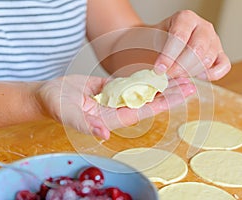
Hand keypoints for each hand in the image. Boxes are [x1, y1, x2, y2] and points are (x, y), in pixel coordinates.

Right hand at [36, 75, 194, 139]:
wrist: (50, 96)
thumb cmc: (57, 107)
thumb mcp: (69, 115)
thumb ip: (86, 125)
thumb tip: (103, 135)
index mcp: (113, 116)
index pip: (144, 109)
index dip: (164, 102)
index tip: (182, 95)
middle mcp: (120, 108)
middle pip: (150, 100)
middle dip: (170, 93)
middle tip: (191, 84)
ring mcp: (117, 97)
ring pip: (145, 90)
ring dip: (162, 84)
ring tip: (181, 76)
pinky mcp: (112, 87)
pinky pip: (133, 82)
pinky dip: (147, 77)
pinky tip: (160, 73)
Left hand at [154, 10, 230, 80]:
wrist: (165, 43)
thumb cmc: (159, 43)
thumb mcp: (152, 44)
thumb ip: (157, 57)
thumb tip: (160, 74)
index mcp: (185, 18)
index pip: (179, 36)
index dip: (168, 56)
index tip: (159, 69)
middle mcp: (203, 27)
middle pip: (196, 49)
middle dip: (180, 67)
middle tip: (168, 75)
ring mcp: (214, 40)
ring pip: (208, 59)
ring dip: (191, 72)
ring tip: (178, 75)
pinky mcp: (221, 55)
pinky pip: (223, 66)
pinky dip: (211, 75)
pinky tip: (197, 77)